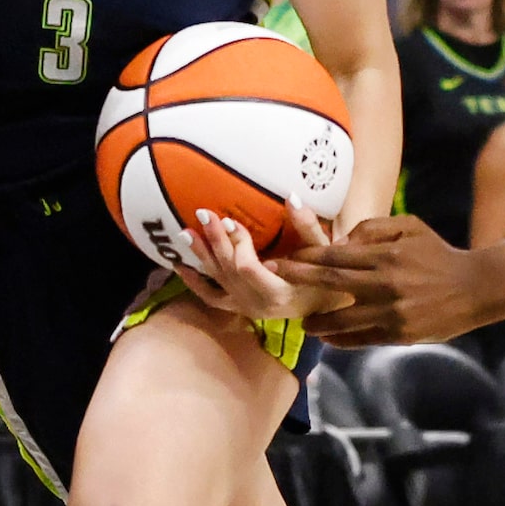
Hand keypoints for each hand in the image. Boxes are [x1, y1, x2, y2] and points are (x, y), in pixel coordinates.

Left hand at [172, 204, 343, 322]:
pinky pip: (211, 298)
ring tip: (185, 232)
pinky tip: (179, 265)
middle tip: (204, 214)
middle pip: (229, 270)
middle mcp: (257, 304)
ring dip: (200, 256)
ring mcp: (245, 308)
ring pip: (217, 281)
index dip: (238, 245)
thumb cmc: (324, 274)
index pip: (249, 268)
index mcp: (279, 291)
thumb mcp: (321, 250)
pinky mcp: (238, 309)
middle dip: (216, 241)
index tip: (231, 221)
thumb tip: (291, 196)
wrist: (324, 304)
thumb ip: (307, 226)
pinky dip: (194, 283)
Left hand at [275, 214, 491, 345]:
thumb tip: (339, 241)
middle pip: (331, 283)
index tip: (283, 259)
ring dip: (317, 321)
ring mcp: (392, 312)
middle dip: (299, 280)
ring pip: (342, 320)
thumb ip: (373, 228)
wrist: (474, 288)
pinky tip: (328, 337)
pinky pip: (361, 340)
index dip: (306, 258)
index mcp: (387, 255)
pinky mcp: (399, 335)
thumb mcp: (409, 227)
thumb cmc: (437, 253)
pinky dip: (341, 340)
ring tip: (302, 322)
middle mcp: (386, 284)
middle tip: (272, 279)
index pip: (336, 256)